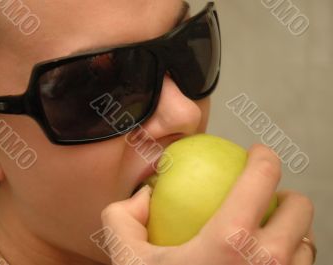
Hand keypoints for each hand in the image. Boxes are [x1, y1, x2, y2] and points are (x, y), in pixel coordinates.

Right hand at [100, 145, 314, 264]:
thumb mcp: (125, 257)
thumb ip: (123, 216)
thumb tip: (144, 196)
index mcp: (232, 240)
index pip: (262, 177)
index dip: (264, 156)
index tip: (257, 152)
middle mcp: (270, 262)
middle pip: (300, 208)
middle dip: (285, 195)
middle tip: (265, 198)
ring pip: (308, 244)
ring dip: (291, 230)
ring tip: (267, 230)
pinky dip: (291, 260)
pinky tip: (268, 263)